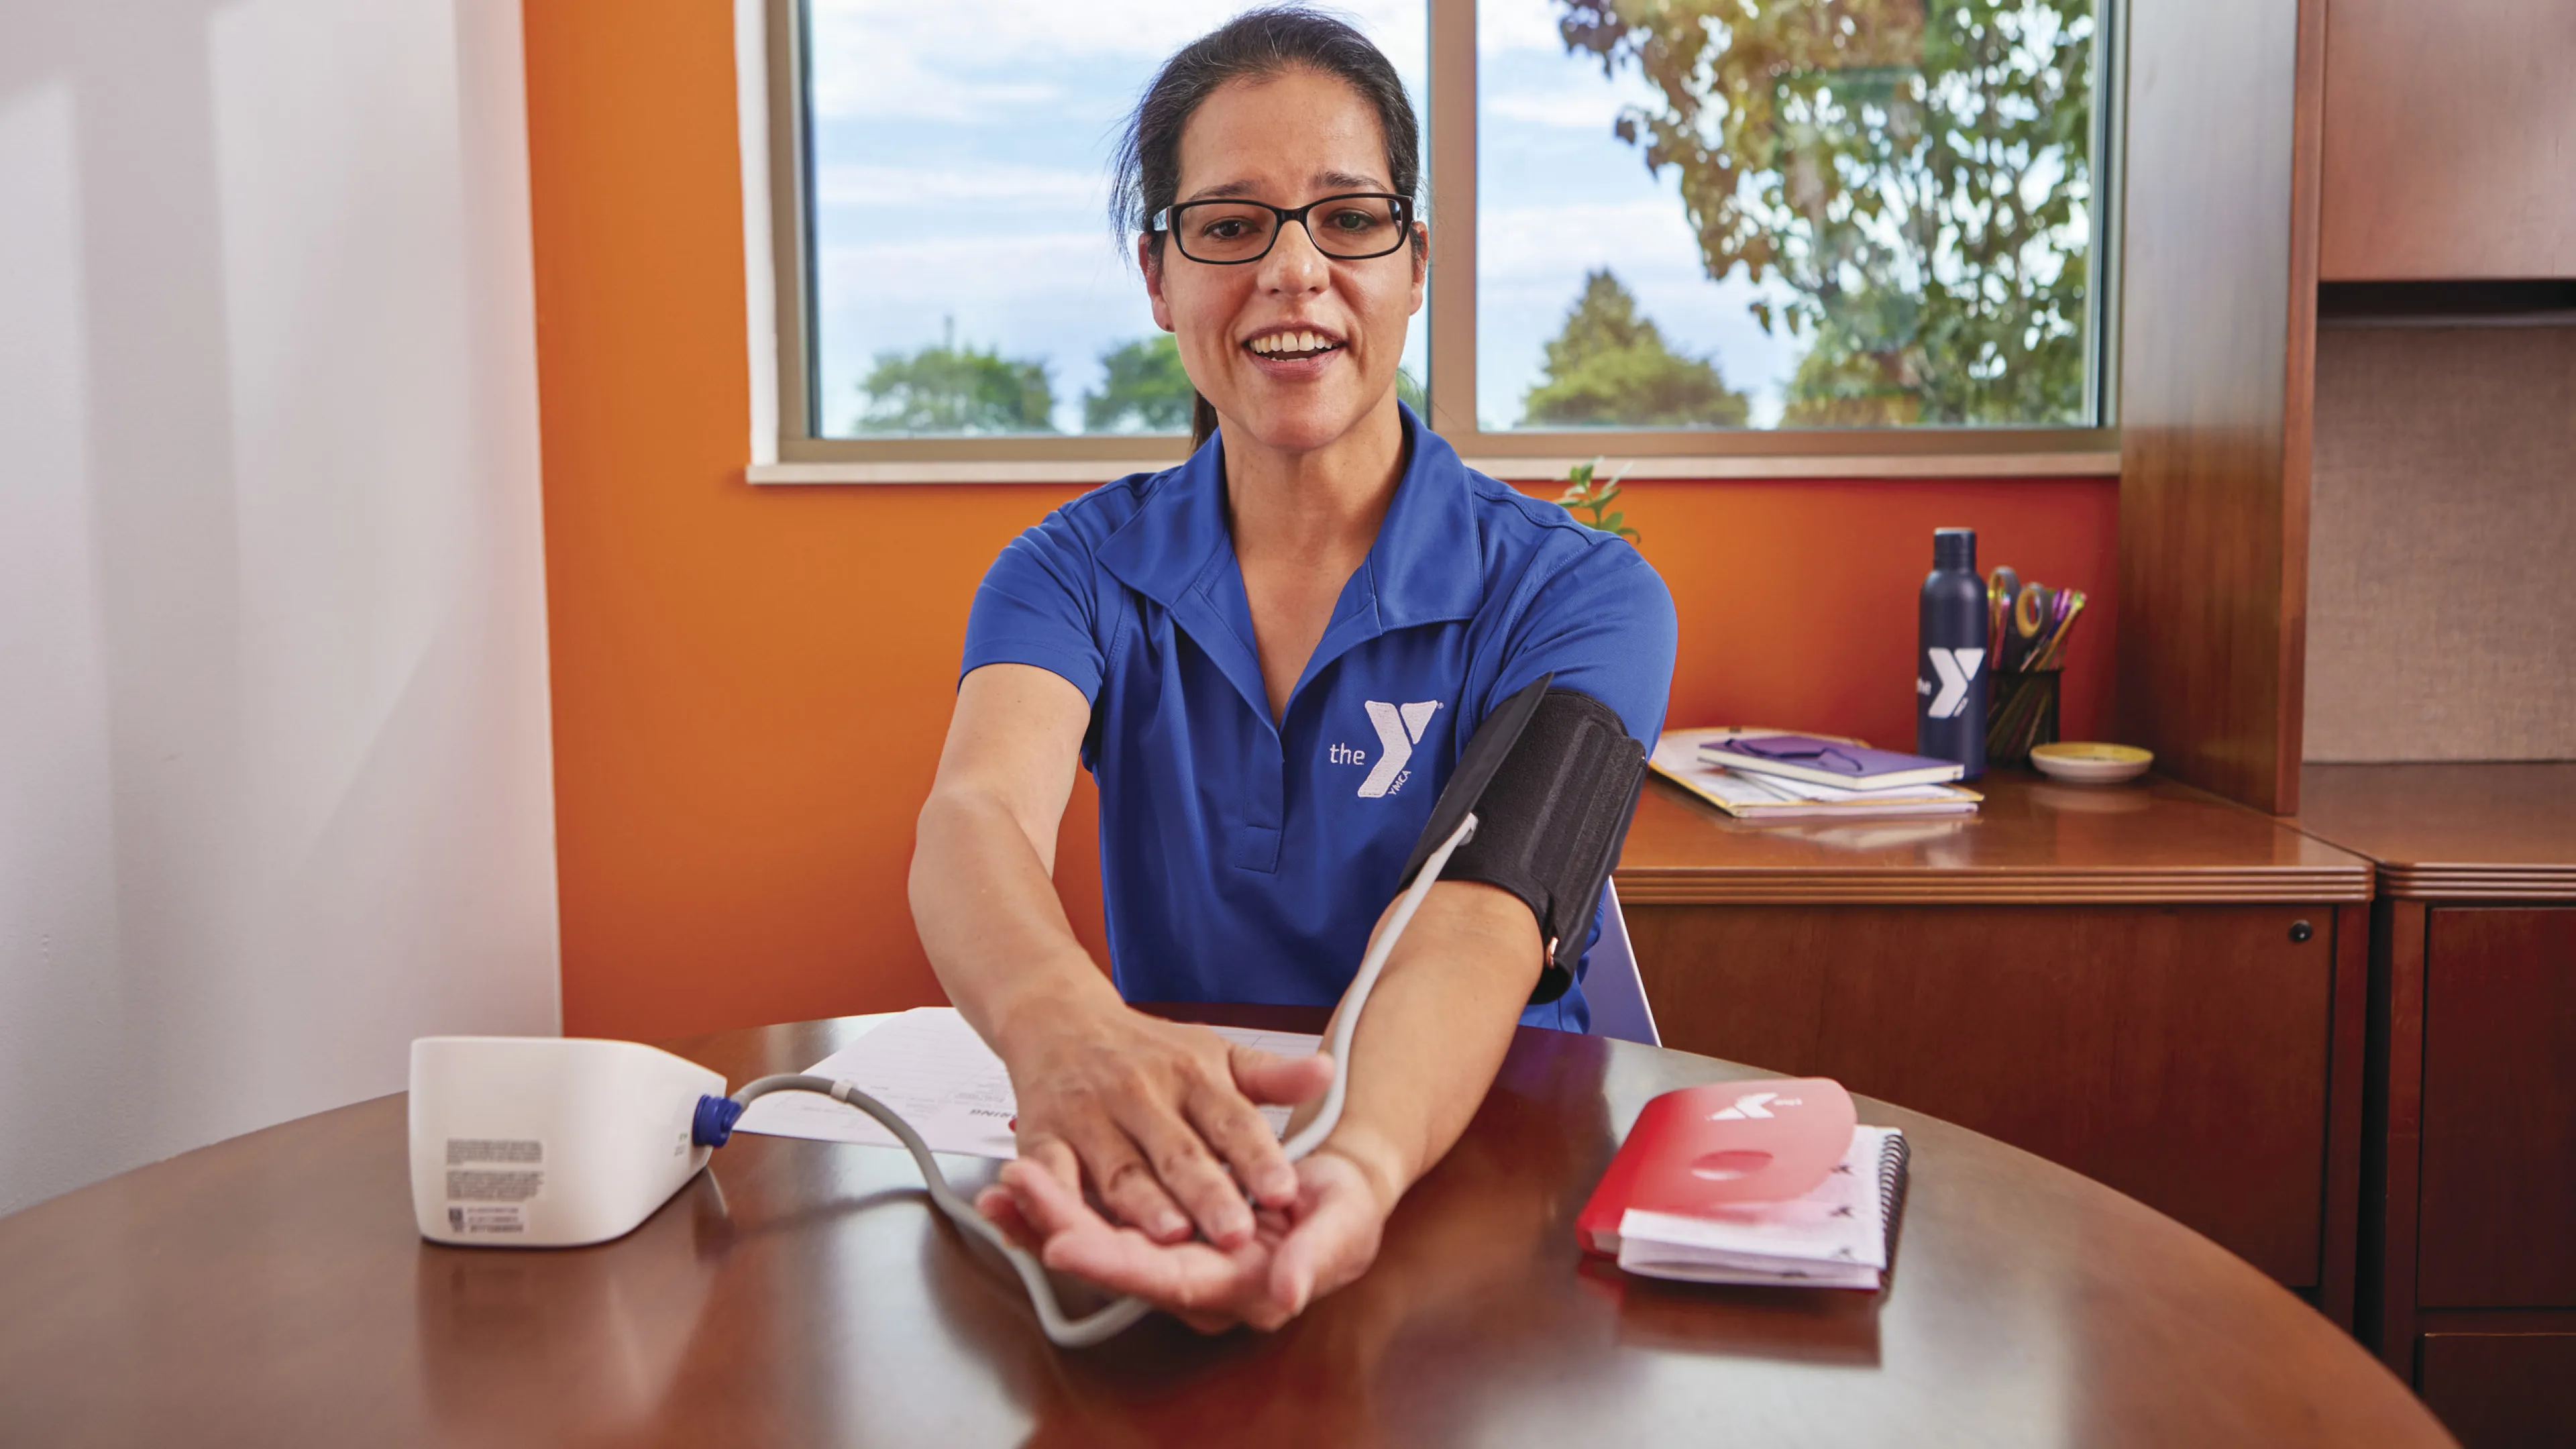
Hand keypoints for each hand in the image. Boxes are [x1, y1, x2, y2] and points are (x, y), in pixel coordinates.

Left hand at [978, 1144, 1394, 1332]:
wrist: (1337, 1190)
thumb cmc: (1343, 1211)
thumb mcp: (1344, 1226)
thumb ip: (1312, 1257)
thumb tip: (1281, 1293)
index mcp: (1237, 1288)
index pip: (1167, 1280)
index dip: (1114, 1261)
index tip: (1064, 1243)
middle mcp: (1194, 1283)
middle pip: (1117, 1263)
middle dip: (1060, 1229)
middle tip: (1014, 1193)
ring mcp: (1173, 1258)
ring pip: (1099, 1242)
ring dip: (1044, 1216)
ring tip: (1000, 1186)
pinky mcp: (1158, 1234)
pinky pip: (1100, 1221)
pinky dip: (1056, 1204)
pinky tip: (1015, 1188)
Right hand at [995, 994, 1333, 1247]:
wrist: (1059, 1018)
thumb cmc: (1149, 1052)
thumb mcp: (1216, 1054)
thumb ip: (1272, 1077)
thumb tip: (1328, 1073)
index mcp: (1192, 1076)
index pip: (1233, 1120)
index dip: (1259, 1158)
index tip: (1287, 1191)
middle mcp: (1141, 1096)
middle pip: (1179, 1153)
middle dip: (1208, 1194)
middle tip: (1237, 1234)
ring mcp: (1089, 1117)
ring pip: (1120, 1171)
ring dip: (1143, 1205)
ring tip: (1170, 1237)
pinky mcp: (1042, 1137)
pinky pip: (1049, 1174)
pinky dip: (1053, 1200)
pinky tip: (1070, 1228)